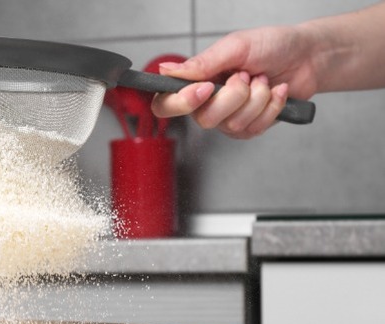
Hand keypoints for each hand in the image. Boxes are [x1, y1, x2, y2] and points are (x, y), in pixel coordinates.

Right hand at [151, 25, 318, 138]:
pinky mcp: (250, 128)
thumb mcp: (235, 46)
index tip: (206, 88)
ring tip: (263, 80)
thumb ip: (202, 62)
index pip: (166, 104)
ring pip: (233, 124)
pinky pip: (255, 128)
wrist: (306, 56)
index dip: (181, 103)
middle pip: (205, 119)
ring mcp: (228, 119)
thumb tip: (166, 69)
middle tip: (245, 76)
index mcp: (196, 81)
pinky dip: (271, 106)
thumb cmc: (271, 45)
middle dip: (234, 96)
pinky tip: (275, 91)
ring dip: (257, 98)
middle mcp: (207, 103)